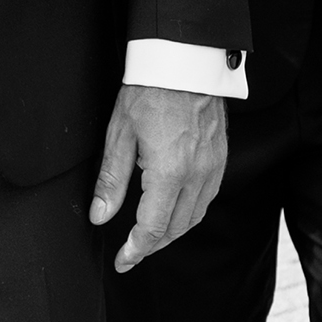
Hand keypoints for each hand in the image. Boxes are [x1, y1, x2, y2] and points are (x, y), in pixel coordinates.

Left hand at [89, 85, 228, 271]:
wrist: (186, 61)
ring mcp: (213, 168)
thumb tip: (100, 216)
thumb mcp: (120, 134)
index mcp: (169, 172)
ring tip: (150, 238)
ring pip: (194, 218)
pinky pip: (207, 199)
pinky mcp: (220, 159)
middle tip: (131, 253)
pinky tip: (175, 212)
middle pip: (175, 229)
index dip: (135, 250)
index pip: (152, 228)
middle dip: (151, 246)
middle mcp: (196, 175)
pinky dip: (189, 214)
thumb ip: (111, 180)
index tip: (122, 261)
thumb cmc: (150, 90)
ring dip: (171, 233)